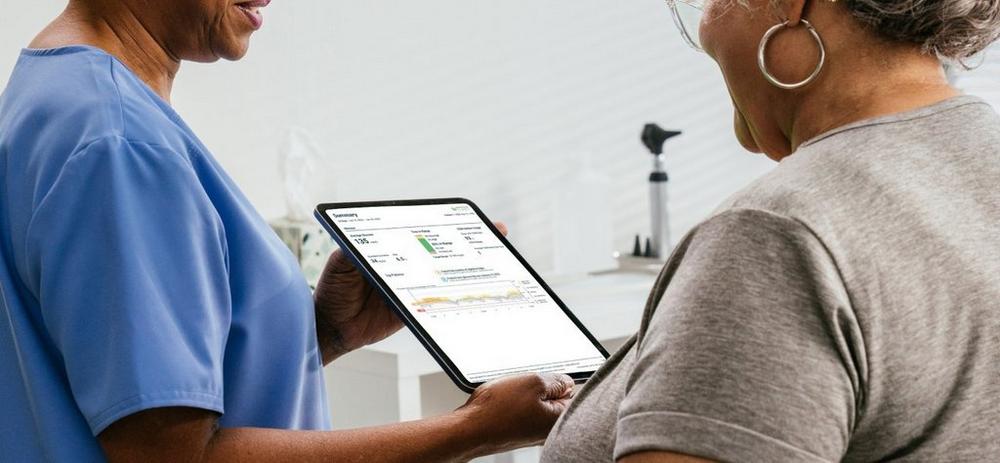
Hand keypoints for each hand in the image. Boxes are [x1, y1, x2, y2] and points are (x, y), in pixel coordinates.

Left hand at [314, 221, 509, 362]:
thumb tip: (375, 244)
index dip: (444, 222)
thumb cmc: (332, 291)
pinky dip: (455, 297)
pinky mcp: (414, 308)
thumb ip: (357, 253)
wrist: (331, 329)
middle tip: (496, 231)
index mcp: (387, 246)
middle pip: (440, 248)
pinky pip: (437, 301)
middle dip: (468, 241)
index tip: (468, 217)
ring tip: (495, 259)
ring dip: (469, 268)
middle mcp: (403, 263)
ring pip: (443, 273)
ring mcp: (411, 285)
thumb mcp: (341, 266)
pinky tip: (475, 292)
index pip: (420, 229)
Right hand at [456, 373, 575, 456]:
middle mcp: (548, 430)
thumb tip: (566, 382)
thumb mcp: (533, 382)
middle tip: (525, 386)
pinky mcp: (519, 432)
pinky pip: (523, 411)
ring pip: (537, 403)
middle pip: (555, 398)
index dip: (558, 381)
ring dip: (526, 395)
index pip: (574, 393)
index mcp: (558, 419)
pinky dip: (515, 404)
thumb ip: (556, 380)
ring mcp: (533, 432)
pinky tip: (504, 404)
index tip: (545, 380)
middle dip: (542, 388)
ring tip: (511, 396)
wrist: (470, 429)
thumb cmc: (497, 410)